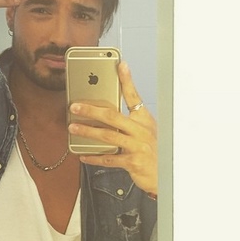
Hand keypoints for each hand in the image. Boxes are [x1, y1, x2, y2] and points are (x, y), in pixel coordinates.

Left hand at [68, 62, 157, 194]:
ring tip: (73, 128)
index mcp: (144, 120)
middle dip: (91, 110)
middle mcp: (141, 131)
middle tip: (75, 107)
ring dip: (88, 131)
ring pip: (107, 136)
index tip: (120, 65)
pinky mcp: (133, 162)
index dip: (127, 80)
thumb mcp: (146, 132)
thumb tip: (104, 115)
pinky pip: (109, 159)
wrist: (165, 175)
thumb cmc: (153, 151)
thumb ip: (129, 122)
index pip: (134, 96)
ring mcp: (137, 146)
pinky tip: (83, 155)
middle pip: (112, 116)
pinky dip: (94, 157)